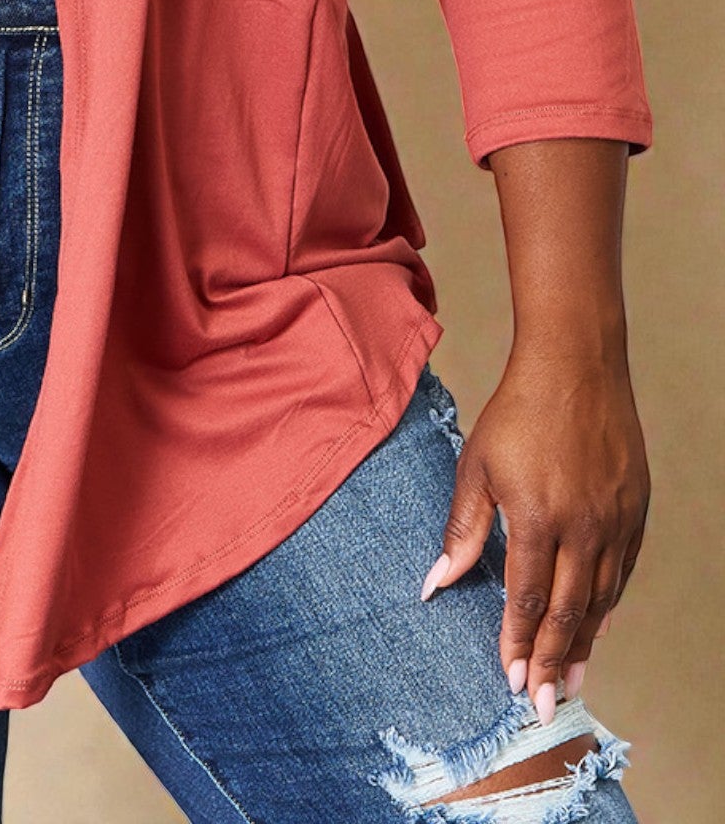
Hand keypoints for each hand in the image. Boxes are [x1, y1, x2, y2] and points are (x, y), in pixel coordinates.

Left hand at [420, 350, 647, 723]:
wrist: (576, 367)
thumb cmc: (518, 413)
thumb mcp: (476, 467)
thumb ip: (462, 531)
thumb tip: (435, 584)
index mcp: (538, 518)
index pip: (527, 600)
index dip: (519, 645)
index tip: (511, 681)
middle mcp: (583, 528)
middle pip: (568, 612)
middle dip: (552, 662)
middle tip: (542, 704)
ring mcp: (615, 521)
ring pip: (600, 600)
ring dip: (583, 644)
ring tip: (569, 680)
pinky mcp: (635, 511)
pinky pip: (622, 573)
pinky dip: (607, 606)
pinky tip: (596, 627)